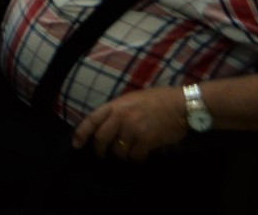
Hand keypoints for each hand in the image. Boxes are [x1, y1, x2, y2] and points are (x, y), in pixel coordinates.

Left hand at [72, 87, 188, 161]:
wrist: (181, 105)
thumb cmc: (157, 100)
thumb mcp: (131, 99)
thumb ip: (118, 111)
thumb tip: (107, 126)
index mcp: (115, 105)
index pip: (92, 119)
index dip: (81, 133)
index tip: (76, 144)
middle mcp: (121, 117)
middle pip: (101, 139)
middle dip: (99, 151)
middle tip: (102, 156)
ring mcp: (133, 129)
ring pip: (118, 151)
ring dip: (122, 155)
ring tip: (128, 152)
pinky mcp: (146, 141)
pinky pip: (134, 157)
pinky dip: (136, 158)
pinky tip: (142, 154)